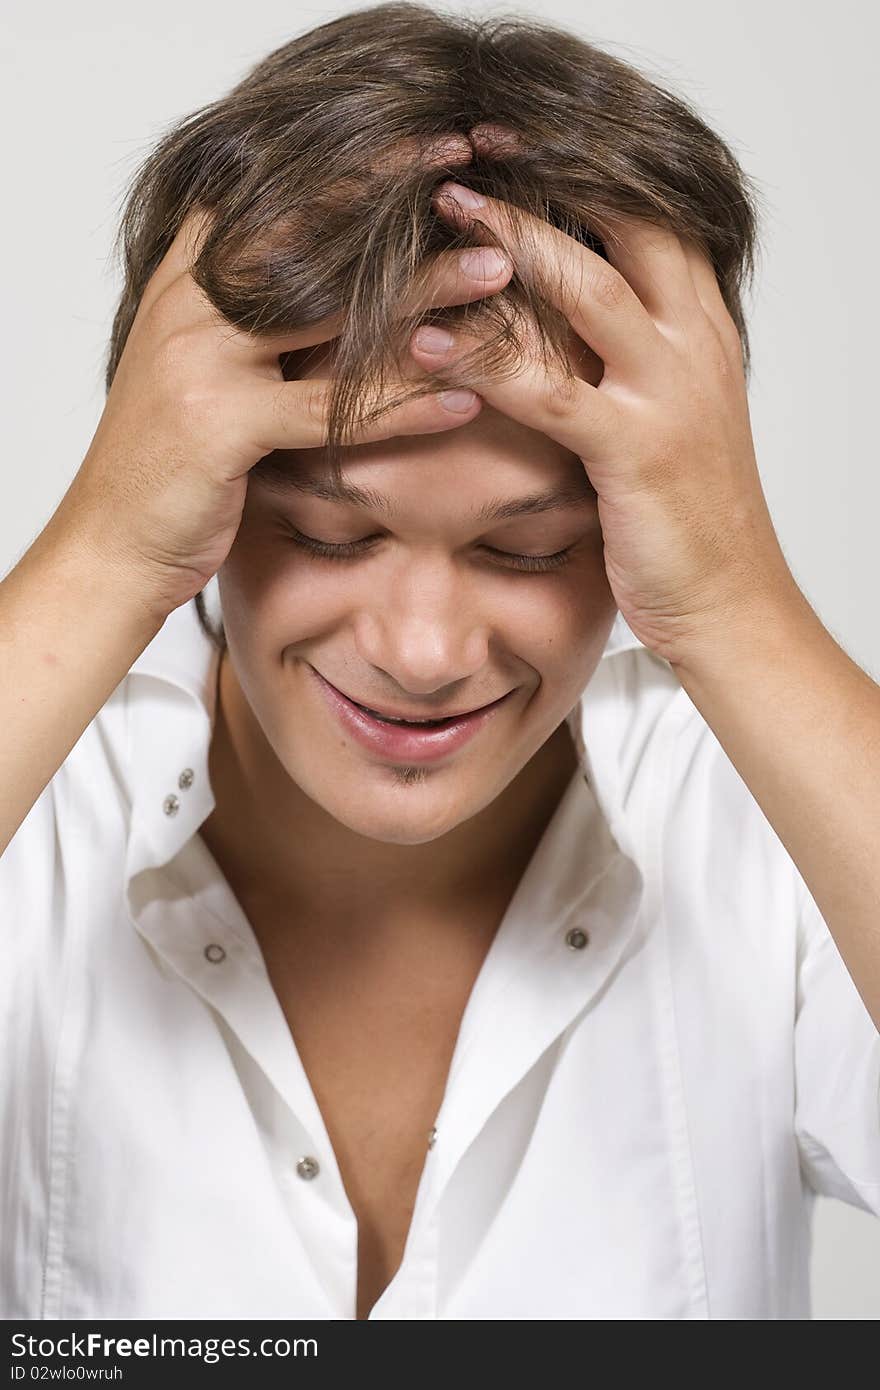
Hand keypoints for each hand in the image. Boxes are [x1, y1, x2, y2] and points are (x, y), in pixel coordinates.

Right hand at [58, 139, 509, 622]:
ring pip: (331, 315)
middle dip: (402, 213)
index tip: (428, 149)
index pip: (274, 200)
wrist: (112, 544)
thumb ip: (250, 322)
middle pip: (311, 241)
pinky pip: (331, 412)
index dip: (353, 170)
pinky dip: (403, 407)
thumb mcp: (200, 371)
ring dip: (422, 294)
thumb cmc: (170, 464)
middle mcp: (190, 303)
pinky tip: (463, 400)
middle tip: (483, 196)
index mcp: (187, 280)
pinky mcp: (221, 424)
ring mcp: (200, 358)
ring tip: (495, 274)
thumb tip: (335, 293)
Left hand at [409, 177, 797, 667]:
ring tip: (443, 210)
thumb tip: (562, 323)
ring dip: (511, 243)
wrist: (730, 601)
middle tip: (466, 158)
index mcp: (703, 331)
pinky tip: (430, 344)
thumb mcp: (672, 418)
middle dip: (545, 183)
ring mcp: (669, 393)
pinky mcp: (636, 449)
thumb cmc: (690, 516)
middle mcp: (694, 345)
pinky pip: (551, 389)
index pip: (653, 220)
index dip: (586, 175)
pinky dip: (487, 362)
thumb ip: (631, 360)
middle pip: (626, 228)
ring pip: (589, 289)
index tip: (516, 146)